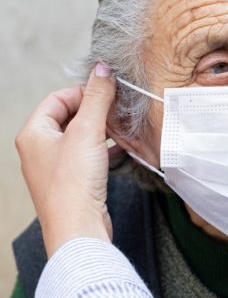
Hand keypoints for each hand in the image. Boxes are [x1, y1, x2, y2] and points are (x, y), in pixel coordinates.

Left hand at [15, 63, 116, 256]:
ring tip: (123, 130)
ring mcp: (55, 167)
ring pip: (81, 138)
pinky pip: (89, 157)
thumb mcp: (88, 131)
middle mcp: (39, 149)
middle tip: (119, 110)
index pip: (57, 98)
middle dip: (96, 112)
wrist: (79, 228)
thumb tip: (103, 69)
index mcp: (33, 134)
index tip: (108, 93)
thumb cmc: (74, 184)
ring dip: (103, 131)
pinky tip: (123, 152)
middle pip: (69, 117)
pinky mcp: (73, 182)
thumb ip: (97, 97)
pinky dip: (105, 150)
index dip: (84, 92)